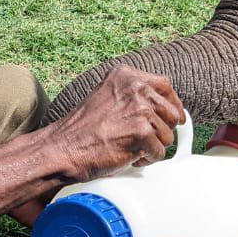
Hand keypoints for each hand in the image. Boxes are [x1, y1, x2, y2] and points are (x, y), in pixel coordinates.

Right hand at [50, 66, 186, 181]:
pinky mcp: (141, 132)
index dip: (173, 104)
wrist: (62, 148)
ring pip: (167, 135)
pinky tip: (129, 158)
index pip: (165, 86)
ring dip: (152, 147)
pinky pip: (159, 152)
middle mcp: (135, 88)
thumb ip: (132, 98)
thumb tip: (165, 109)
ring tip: (131, 149)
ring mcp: (140, 109)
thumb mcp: (107, 99)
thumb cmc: (82, 130)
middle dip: (161, 130)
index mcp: (126, 76)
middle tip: (142, 141)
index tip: (174, 117)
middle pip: (170, 112)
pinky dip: (146, 160)